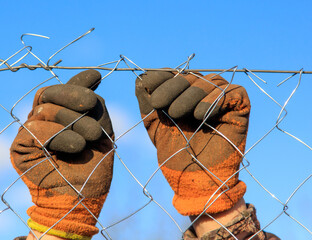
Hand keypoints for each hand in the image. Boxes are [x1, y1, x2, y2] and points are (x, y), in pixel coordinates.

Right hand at [11, 70, 113, 239]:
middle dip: (74, 95)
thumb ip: (94, 106)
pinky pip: (36, 129)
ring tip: (93, 137)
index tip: (96, 76)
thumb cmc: (95, 164)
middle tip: (92, 104)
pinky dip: (60, 135)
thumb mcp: (102, 128)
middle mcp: (43, 120)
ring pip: (45, 110)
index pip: (63, 90)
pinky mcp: (21, 146)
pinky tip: (78, 146)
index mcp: (62, 115)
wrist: (84, 196)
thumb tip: (93, 78)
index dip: (78, 81)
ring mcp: (30, 131)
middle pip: (50, 93)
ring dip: (73, 121)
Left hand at [135, 70, 249, 215]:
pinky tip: (200, 114)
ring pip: (211, 82)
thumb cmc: (175, 154)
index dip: (162, 76)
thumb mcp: (155, 126)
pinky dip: (215, 100)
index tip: (148, 85)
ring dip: (191, 95)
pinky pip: (233, 93)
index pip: (177, 75)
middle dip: (173, 86)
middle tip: (159, 103)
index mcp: (186, 95)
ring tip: (177, 113)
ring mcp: (224, 101)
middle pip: (193, 77)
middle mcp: (205, 94)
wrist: (195, 180)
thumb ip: (147, 103)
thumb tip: (140, 78)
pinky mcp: (241, 109)